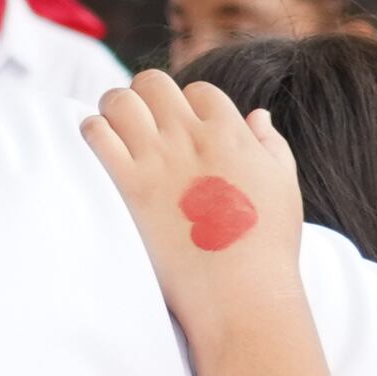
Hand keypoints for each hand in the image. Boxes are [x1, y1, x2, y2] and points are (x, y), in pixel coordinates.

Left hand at [83, 77, 309, 345]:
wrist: (242, 292)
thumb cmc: (268, 246)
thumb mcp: (283, 186)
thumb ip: (270, 145)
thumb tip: (258, 115)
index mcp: (231, 133)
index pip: (198, 90)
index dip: (189, 106)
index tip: (184, 129)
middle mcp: (192, 137)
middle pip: (153, 83)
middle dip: (146, 96)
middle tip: (143, 121)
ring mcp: (159, 159)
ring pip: (119, 99)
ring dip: (114, 108)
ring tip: (116, 128)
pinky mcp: (131, 185)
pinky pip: (97, 134)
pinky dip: (93, 131)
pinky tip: (100, 145)